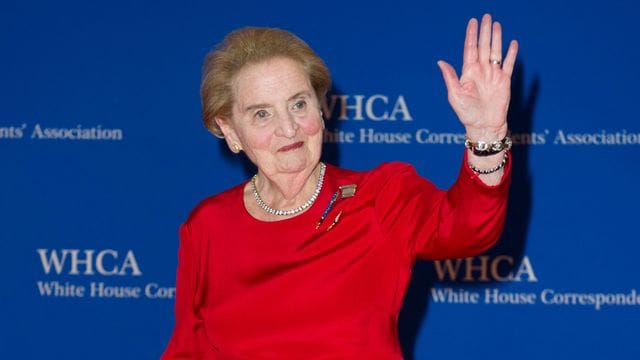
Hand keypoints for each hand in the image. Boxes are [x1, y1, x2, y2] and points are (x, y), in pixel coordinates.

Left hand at [437, 14, 517, 140]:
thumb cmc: (467, 113)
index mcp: (468, 73)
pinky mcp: (504, 82)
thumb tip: (441, 61)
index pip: (470, 49)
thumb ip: (450, 77)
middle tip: (486, 16)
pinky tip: (512, 43)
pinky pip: (508, 64)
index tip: (473, 22)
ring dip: (496, 38)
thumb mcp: (455, 95)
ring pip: (495, 52)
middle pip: (483, 47)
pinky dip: (511, 54)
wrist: (484, 126)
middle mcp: (481, 71)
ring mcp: (493, 75)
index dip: (471, 35)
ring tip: (497, 25)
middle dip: (484, 32)